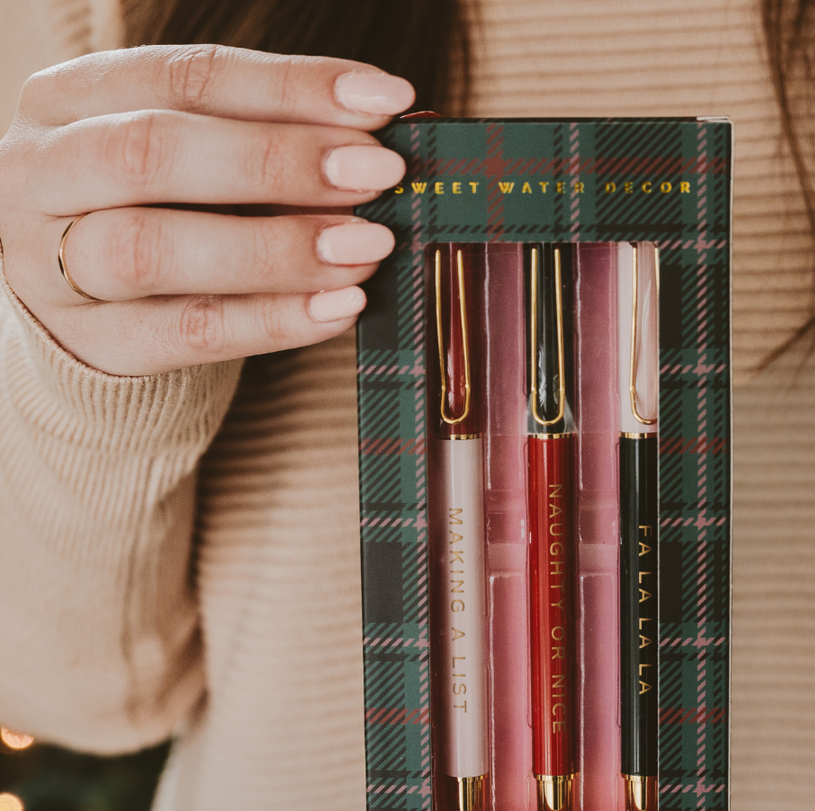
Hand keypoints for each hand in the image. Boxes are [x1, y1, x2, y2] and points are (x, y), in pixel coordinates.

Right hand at [0, 45, 413, 374]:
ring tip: (366, 247)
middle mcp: (44, 172)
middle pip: (153, 153)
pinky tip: (340, 307)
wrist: (73, 308)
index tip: (383, 102)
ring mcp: (53, 265)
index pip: (185, 76)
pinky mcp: (96, 342)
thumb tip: (372, 139)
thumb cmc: (149, 211)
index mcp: (69, 98)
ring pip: (155, 249)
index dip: (290, 87)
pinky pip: (187, 333)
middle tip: (378, 172)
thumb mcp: (185, 156)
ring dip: (276, 247)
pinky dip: (272, 320)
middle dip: (278, 161)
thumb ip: (256, 139)